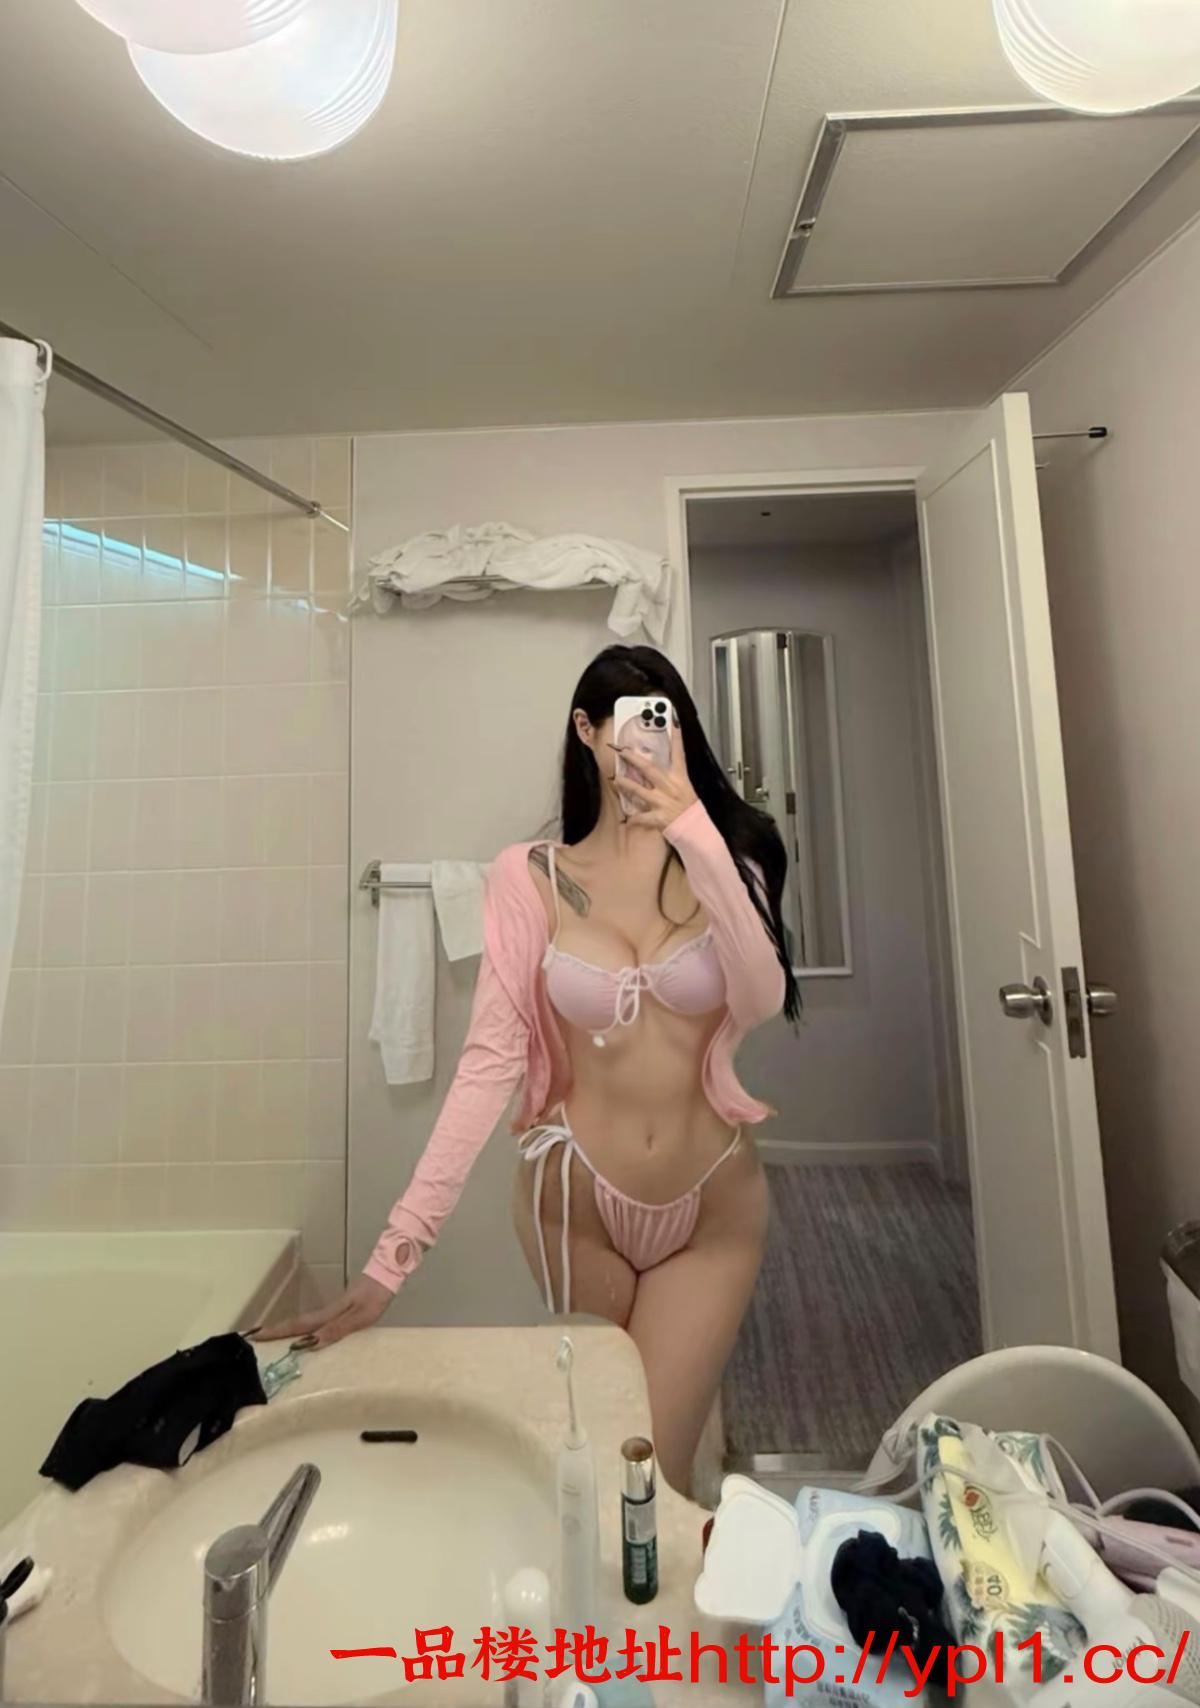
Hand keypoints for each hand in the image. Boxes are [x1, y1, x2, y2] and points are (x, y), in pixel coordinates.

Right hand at [251, 1274, 390, 1350]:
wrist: (388, 1275)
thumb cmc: (376, 1296)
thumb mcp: (360, 1316)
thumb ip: (337, 1329)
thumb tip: (311, 1344)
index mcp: (329, 1314)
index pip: (299, 1325)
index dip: (278, 1332)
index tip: (256, 1336)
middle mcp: (328, 1312)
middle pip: (298, 1323)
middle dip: (277, 1331)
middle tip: (256, 1339)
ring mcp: (334, 1310)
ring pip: (306, 1323)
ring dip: (289, 1330)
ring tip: (274, 1341)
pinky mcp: (342, 1310)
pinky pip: (317, 1322)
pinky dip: (305, 1329)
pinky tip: (306, 1337)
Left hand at [612, 723, 697, 829]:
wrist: (696, 829)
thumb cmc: (690, 808)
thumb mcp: (686, 788)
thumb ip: (672, 778)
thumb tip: (656, 769)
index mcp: (680, 778)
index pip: (679, 753)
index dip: (676, 737)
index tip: (673, 721)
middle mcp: (670, 787)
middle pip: (649, 769)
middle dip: (634, 759)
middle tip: (621, 750)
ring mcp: (663, 802)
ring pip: (639, 791)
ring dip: (626, 785)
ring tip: (616, 781)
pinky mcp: (658, 817)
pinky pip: (641, 817)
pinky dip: (633, 819)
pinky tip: (626, 820)